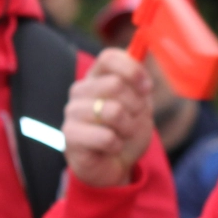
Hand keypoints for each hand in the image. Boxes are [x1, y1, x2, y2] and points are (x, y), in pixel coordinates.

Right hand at [63, 49, 153, 188]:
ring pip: (113, 111)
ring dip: (128, 128)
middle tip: (134, 119)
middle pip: (115, 84)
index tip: (147, 88)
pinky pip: (105, 137)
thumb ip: (139, 80)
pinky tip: (112, 147)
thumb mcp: (139, 104)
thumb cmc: (126, 132)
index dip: (133, 70)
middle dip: (135, 106)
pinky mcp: (70, 136)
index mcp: (96, 77)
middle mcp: (80, 90)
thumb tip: (141, 52)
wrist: (115, 166)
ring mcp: (72, 112)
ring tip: (123, 135)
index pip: (109, 57)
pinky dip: (117, 145)